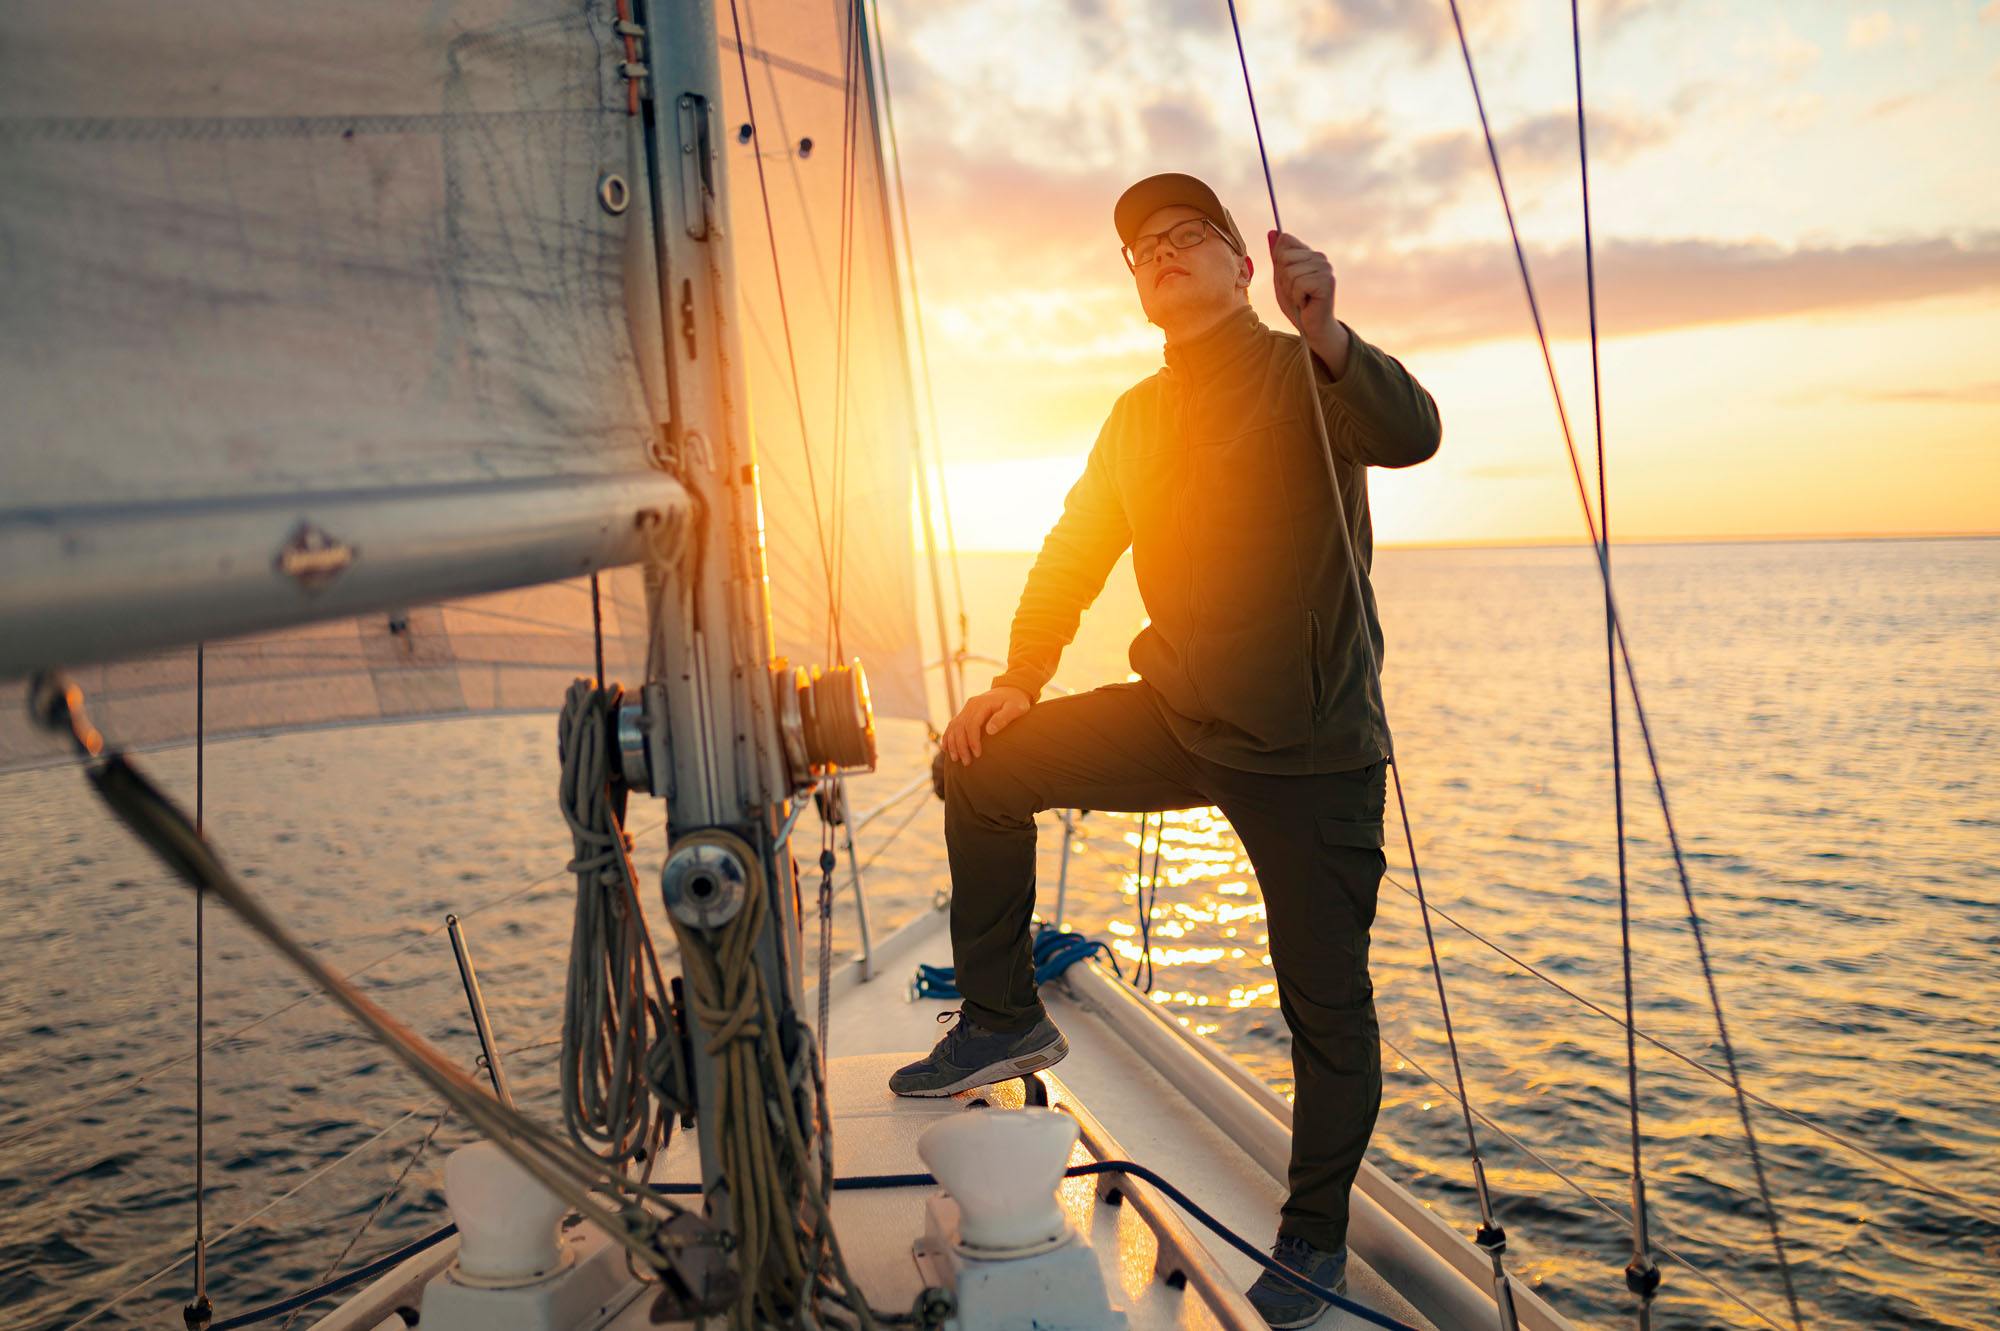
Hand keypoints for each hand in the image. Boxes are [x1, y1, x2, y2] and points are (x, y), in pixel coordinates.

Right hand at [942, 686, 1030, 764]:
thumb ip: (1003, 718)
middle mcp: (971, 705)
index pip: (972, 724)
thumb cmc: (1016, 701)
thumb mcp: (1016, 708)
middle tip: (966, 762)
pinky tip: (946, 748)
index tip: (977, 754)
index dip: (972, 740)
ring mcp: (967, 708)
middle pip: (960, 727)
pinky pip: (953, 725)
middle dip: (961, 746)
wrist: (1011, 689)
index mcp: (981, 704)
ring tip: (956, 759)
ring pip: (954, 727)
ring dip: (953, 744)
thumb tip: (989, 731)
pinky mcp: (966, 713)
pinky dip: (948, 736)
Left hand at [1268, 230, 1349, 372]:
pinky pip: (1298, 284)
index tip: (1288, 279)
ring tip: (1301, 298)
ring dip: (1290, 290)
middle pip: (1284, 256)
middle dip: (1283, 279)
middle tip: (1296, 292)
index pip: (1285, 240)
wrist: (1312, 328)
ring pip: (1290, 271)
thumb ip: (1277, 256)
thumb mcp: (1281, 278)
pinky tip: (1307, 303)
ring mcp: (1325, 269)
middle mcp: (1320, 258)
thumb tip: (1273, 231)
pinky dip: (1297, 297)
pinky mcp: (1326, 282)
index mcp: (1309, 254)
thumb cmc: (1297, 304)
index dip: (1279, 262)